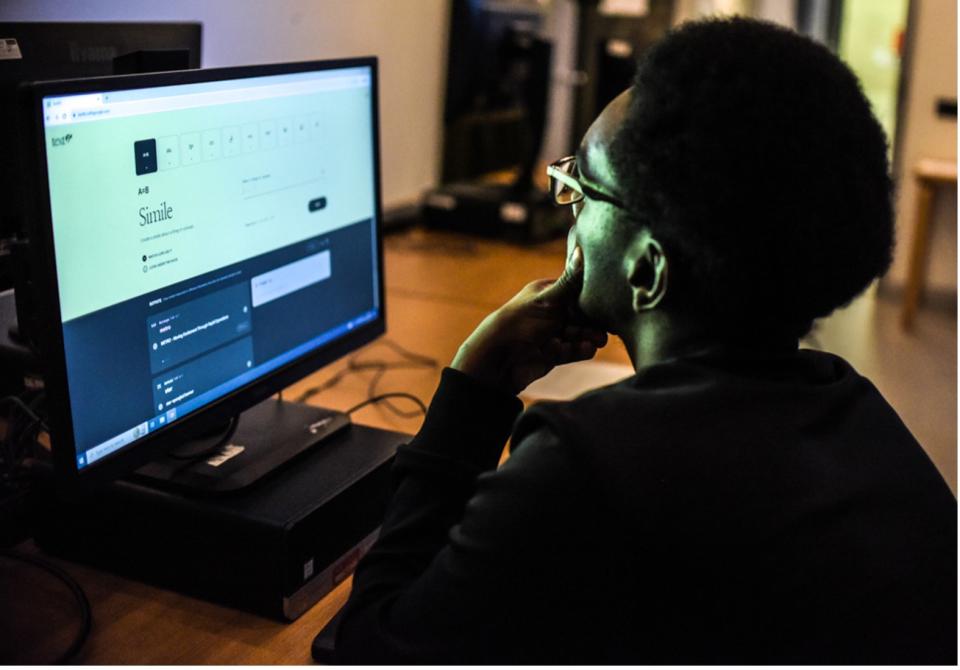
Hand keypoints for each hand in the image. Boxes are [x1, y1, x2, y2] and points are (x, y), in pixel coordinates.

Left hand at [451, 246, 607, 394]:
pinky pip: (571, 351)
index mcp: (547, 294)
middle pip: (580, 316)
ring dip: (588, 337)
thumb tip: (580, 249)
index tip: (610, 303)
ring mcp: (550, 334)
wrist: (499, 359)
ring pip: (577, 334)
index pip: (575, 293)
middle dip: (593, 322)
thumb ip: (570, 281)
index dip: (592, 298)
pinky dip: (579, 350)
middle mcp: (549, 313)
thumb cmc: (521, 322)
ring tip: (598, 340)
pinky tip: (587, 349)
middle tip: (608, 328)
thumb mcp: (550, 300)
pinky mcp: (551, 354)